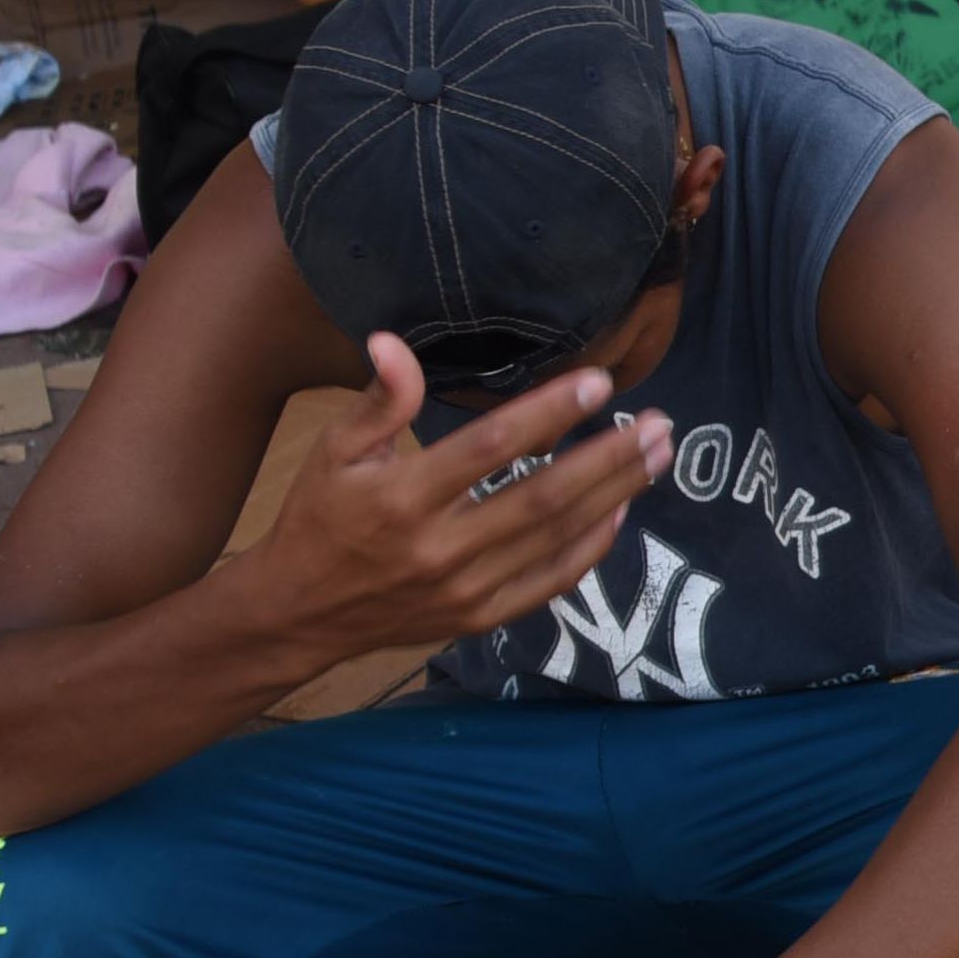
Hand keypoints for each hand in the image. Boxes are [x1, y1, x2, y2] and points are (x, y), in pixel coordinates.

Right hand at [242, 335, 672, 658]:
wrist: (298, 613)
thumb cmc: (319, 519)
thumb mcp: (333, 452)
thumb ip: (377, 400)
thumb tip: (391, 341)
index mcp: (402, 499)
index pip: (490, 448)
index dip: (547, 413)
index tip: (599, 383)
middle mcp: (440, 548)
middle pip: (544, 497)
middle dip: (610, 458)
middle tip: (660, 424)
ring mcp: (466, 589)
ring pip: (557, 537)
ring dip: (617, 494)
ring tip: (659, 455)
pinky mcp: (481, 616)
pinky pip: (552, 581)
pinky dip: (593, 545)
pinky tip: (623, 508)